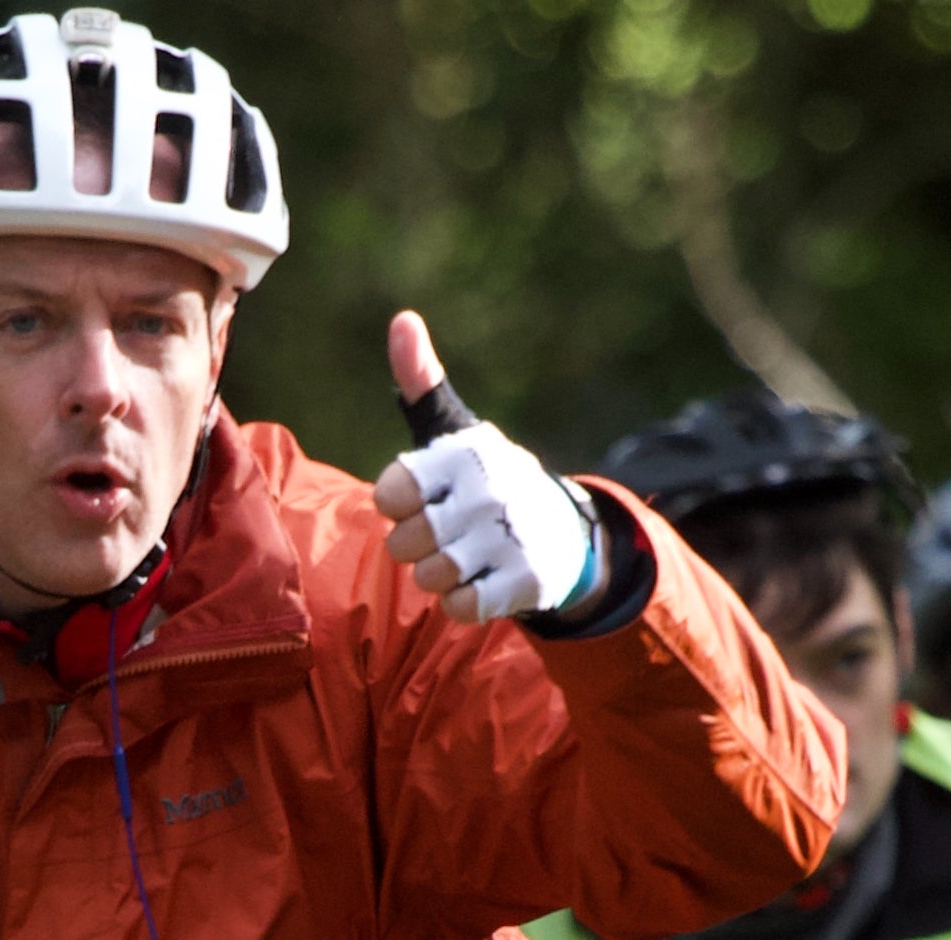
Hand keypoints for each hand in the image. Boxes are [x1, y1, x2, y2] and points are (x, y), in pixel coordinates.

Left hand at [369, 313, 602, 623]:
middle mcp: (489, 489)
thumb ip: (419, 381)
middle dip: (416, 547)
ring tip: (466, 555)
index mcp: (464, 452)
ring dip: (440, 576)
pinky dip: (465, 603)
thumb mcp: (452, 430)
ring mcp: (510, 535)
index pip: (389, 494)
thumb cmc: (485, 479)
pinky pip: (461, 608)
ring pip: (429, 579)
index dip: (399, 505)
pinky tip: (484, 579)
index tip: (424, 497)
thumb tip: (402, 320)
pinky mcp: (527, 579)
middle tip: (447, 532)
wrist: (561, 530)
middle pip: (402, 545)